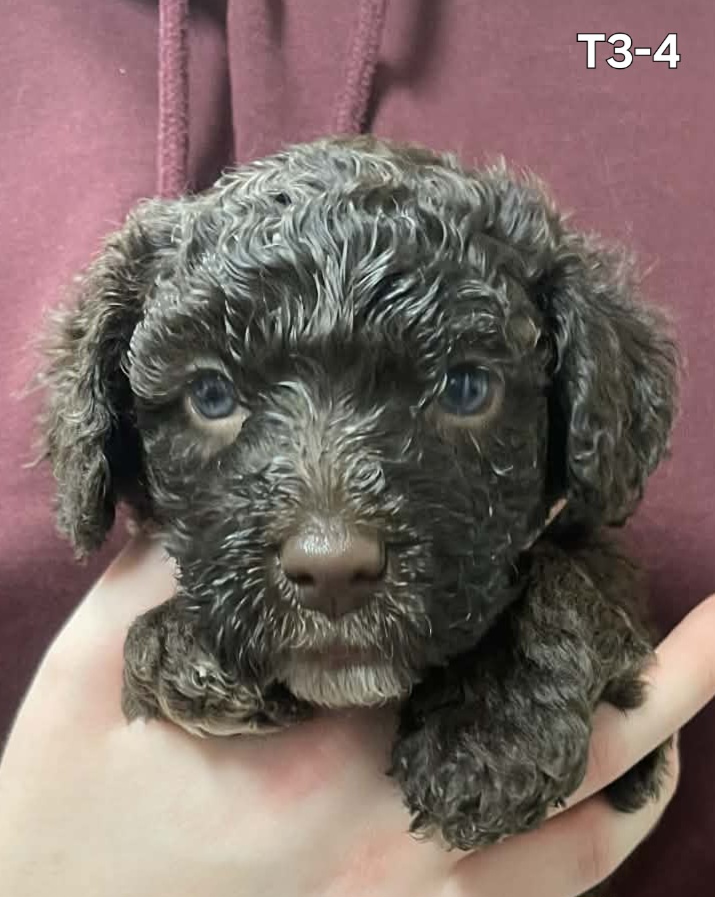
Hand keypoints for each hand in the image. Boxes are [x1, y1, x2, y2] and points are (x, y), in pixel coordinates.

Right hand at [0, 537, 711, 896]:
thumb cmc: (61, 839)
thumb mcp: (82, 695)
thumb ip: (152, 589)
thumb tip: (210, 512)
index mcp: (319, 754)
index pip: (460, 638)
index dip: (527, 570)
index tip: (568, 512)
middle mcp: (395, 835)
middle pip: (564, 730)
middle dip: (643, 655)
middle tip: (708, 601)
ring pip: (590, 819)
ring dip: (654, 732)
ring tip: (708, 659)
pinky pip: (555, 893)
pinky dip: (612, 829)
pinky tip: (640, 781)